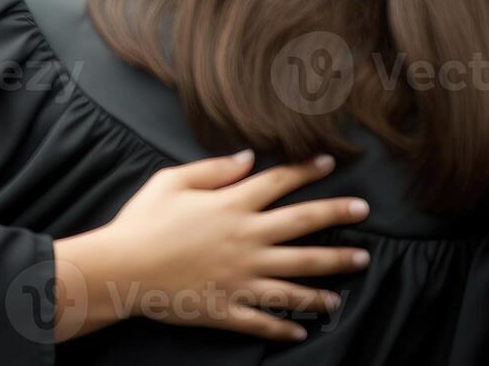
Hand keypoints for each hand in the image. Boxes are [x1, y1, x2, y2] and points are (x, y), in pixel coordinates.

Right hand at [54, 152, 368, 341]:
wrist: (123, 269)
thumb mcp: (169, 182)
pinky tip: (304, 330)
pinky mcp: (230, 308)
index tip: (329, 162)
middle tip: (364, 211)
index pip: (278, 183)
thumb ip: (212, 169)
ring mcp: (242, 277)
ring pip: (297, 277)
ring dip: (329, 273)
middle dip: (336, 215)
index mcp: (231, 206)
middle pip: (302, 226)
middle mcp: (246, 240)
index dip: (305, 170)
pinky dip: (287, 327)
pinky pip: (266, 319)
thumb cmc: (142, 222)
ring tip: (356, 268)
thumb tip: (247, 158)